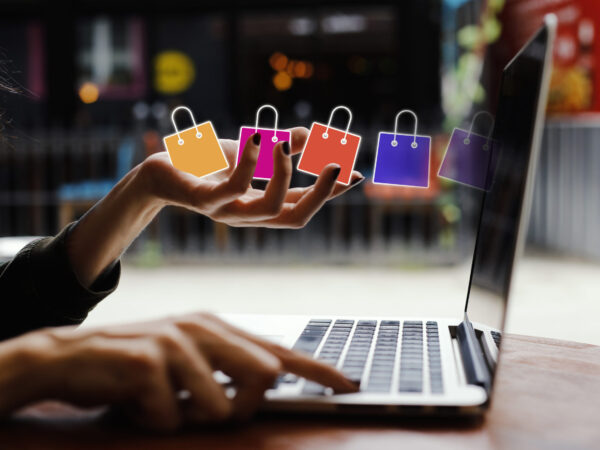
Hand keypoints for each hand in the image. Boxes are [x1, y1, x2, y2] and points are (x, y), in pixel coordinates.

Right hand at [0, 313, 357, 430]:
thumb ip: (226, 368)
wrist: (68, 357)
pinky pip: (171, 417)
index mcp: (216, 327)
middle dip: (239, 406)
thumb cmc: (135, 365)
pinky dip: (154, 421)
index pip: (278, 351)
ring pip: (219, 407)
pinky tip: (135, 403)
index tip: (347, 384)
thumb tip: (269, 379)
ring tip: (159, 401)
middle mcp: (202, 327)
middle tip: (198, 405)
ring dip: (187, 417)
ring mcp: (176, 341)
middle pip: (262, 377)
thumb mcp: (186, 360)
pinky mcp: (148, 361)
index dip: (316, 369)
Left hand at [140, 127, 363, 227]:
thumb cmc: (205, 163)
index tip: (357, 174)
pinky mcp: (204, 200)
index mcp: (260, 206)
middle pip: (295, 217)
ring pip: (271, 208)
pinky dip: (250, 162)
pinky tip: (257, 138)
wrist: (159, 170)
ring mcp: (226, 212)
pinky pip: (234, 188)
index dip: (330, 192)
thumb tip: (313, 136)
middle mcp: (248, 215)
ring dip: (286, 175)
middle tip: (337, 165)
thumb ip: (280, 146)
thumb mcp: (249, 151)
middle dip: (321, 194)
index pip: (303, 205)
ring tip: (285, 144)